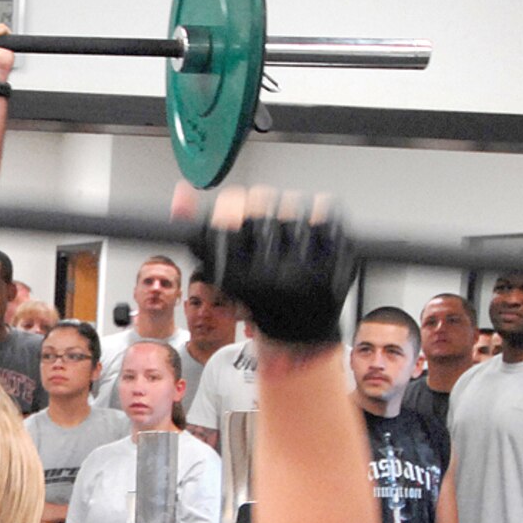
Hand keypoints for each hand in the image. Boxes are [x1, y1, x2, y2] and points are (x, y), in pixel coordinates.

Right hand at [178, 184, 351, 346]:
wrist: (300, 330)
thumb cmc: (257, 298)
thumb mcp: (220, 272)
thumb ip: (199, 233)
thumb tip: (181, 193)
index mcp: (245, 280)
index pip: (230, 215)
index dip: (230, 205)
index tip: (233, 211)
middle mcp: (280, 275)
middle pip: (261, 202)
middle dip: (257, 209)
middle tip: (261, 224)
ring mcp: (315, 264)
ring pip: (292, 202)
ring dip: (285, 212)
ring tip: (285, 237)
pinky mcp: (341, 254)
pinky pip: (325, 208)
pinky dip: (315, 215)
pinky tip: (308, 236)